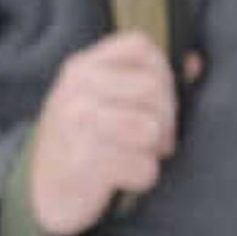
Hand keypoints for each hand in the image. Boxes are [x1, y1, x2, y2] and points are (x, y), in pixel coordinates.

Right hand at [26, 32, 183, 235]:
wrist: (41, 189)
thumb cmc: (85, 140)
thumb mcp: (105, 99)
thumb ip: (148, 77)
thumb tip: (195, 63)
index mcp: (82, 67)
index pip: (141, 46)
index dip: (162, 73)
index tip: (154, 102)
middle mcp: (76, 90)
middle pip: (155, 88)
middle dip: (166, 120)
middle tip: (152, 139)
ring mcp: (77, 125)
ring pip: (152, 128)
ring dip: (154, 150)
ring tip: (135, 154)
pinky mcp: (84, 163)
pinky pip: (144, 168)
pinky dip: (142, 178)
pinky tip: (121, 177)